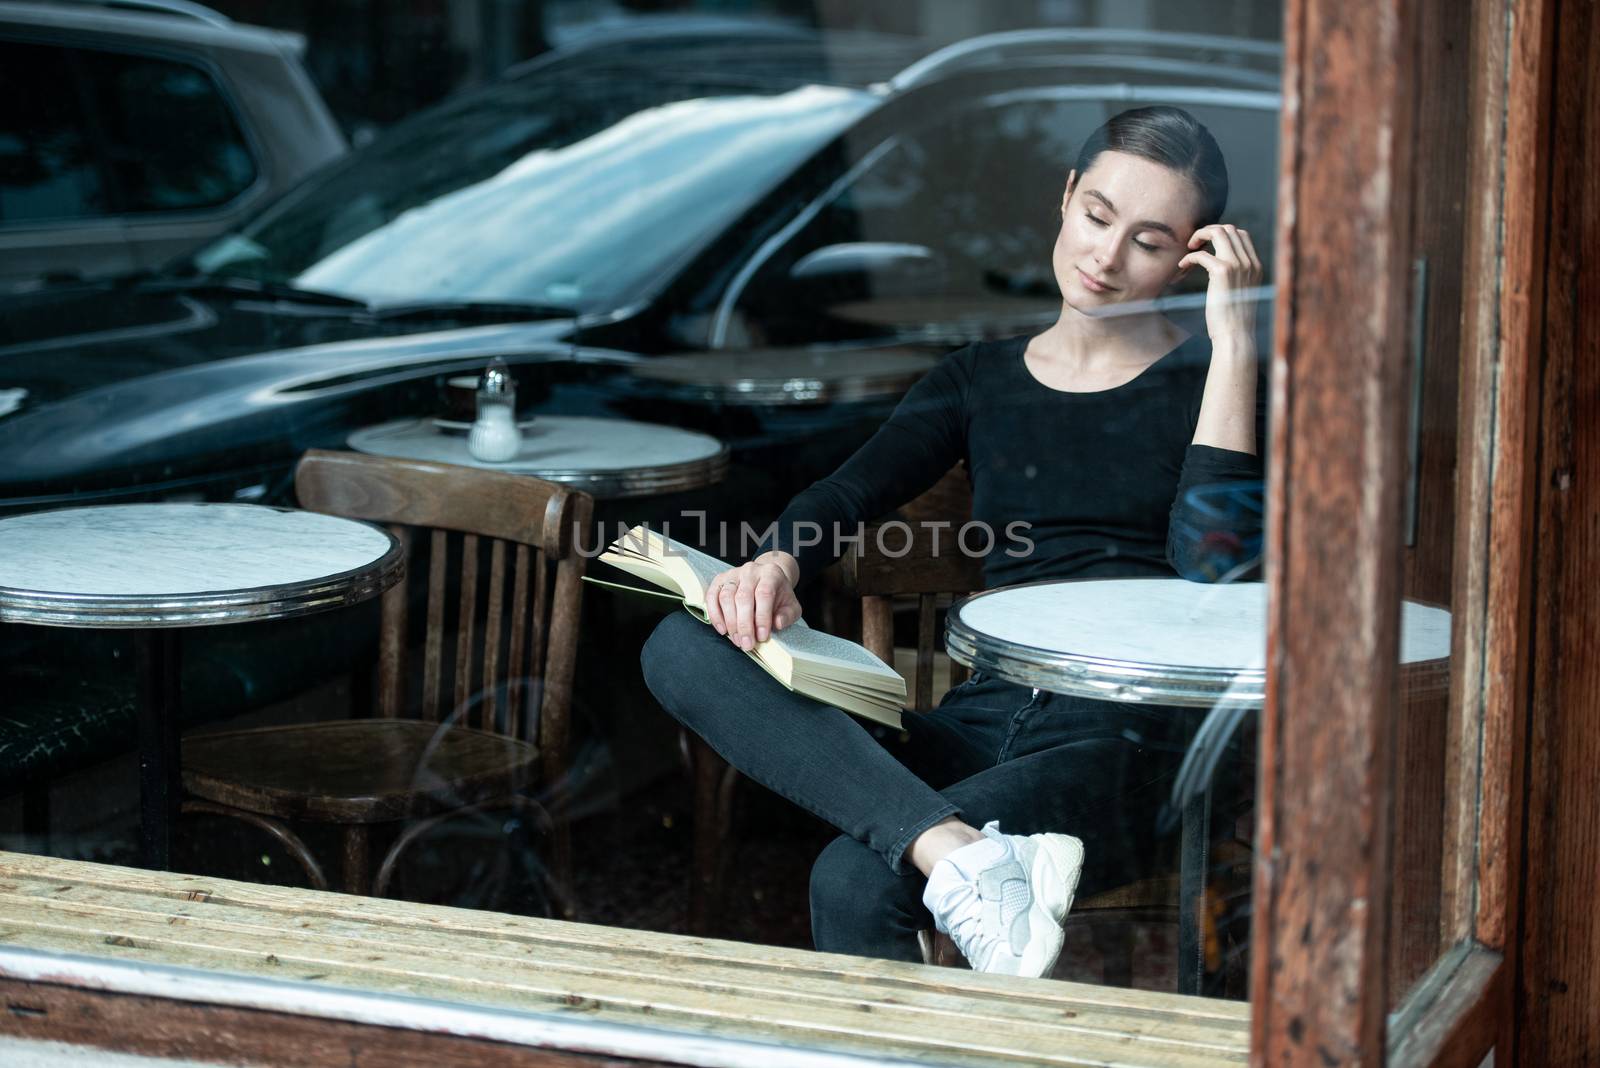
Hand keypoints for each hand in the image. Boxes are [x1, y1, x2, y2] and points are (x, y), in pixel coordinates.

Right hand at [704, 551, 801, 651]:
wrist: (767, 580)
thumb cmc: (779, 597)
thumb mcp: (791, 606)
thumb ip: (788, 615)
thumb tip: (778, 623)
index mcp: (771, 574)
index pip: (764, 594)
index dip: (762, 617)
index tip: (762, 637)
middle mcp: (750, 570)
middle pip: (743, 597)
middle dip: (744, 624)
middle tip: (747, 644)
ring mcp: (733, 574)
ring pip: (726, 597)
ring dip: (730, 622)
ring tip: (737, 640)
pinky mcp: (720, 579)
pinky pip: (712, 596)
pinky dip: (715, 614)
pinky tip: (722, 629)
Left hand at [1179, 223, 1263, 348]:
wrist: (1236, 335)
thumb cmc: (1233, 319)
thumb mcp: (1240, 293)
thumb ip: (1236, 276)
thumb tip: (1219, 266)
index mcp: (1255, 266)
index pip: (1242, 234)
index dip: (1222, 234)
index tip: (1208, 245)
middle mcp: (1249, 262)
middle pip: (1229, 229)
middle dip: (1209, 231)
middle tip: (1195, 244)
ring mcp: (1237, 265)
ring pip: (1218, 232)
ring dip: (1199, 236)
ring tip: (1189, 248)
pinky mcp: (1222, 272)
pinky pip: (1201, 254)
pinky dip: (1189, 257)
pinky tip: (1182, 267)